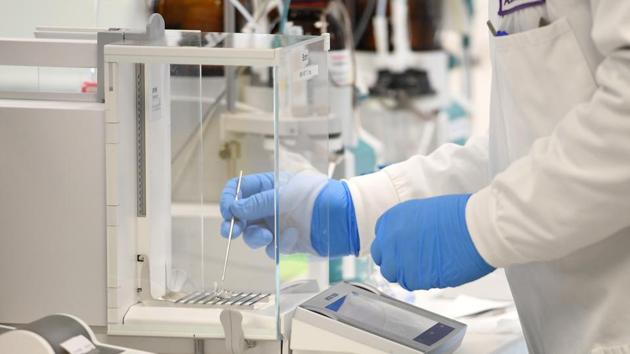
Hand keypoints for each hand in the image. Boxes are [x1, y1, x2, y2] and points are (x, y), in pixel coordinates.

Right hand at [220, 172, 358, 257]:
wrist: (345, 217)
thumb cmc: (319, 196)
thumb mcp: (285, 193)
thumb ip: (258, 202)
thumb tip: (235, 209)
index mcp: (269, 186)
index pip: (239, 190)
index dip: (229, 200)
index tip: (228, 212)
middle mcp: (270, 206)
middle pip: (241, 216)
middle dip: (235, 225)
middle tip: (232, 231)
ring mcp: (278, 224)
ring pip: (253, 236)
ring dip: (256, 237)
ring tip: (267, 236)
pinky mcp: (287, 243)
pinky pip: (272, 248)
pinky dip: (280, 244)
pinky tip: (294, 236)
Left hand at [370, 194, 494, 289]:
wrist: (477, 227)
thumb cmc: (459, 215)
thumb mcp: (422, 211)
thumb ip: (406, 227)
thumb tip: (406, 239)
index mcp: (391, 220)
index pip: (381, 241)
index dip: (394, 248)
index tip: (403, 250)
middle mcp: (390, 240)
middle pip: (383, 260)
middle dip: (397, 262)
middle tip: (414, 261)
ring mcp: (401, 260)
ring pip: (395, 275)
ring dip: (408, 273)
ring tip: (428, 265)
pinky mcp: (415, 278)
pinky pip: (412, 284)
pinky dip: (422, 281)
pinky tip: (436, 270)